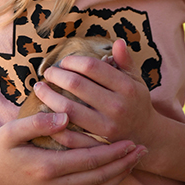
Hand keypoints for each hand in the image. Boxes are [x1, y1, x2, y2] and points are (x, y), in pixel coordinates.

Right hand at [0, 111, 146, 184]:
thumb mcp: (11, 131)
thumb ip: (39, 121)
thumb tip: (66, 115)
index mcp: (46, 168)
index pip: (90, 161)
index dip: (114, 152)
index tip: (132, 140)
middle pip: (99, 178)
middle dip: (123, 164)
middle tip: (143, 150)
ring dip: (118, 176)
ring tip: (135, 162)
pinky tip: (114, 175)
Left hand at [35, 39, 156, 146]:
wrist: (144, 135)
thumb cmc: (135, 101)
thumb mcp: (136, 79)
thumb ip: (125, 61)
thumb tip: (118, 41)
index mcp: (126, 87)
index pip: (91, 67)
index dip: (72, 61)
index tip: (63, 61)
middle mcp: (117, 106)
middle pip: (76, 84)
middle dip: (56, 75)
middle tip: (48, 72)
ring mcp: (106, 126)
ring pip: (68, 108)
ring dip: (48, 95)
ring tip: (40, 88)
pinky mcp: (96, 142)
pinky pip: (68, 132)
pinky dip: (53, 119)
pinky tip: (45, 110)